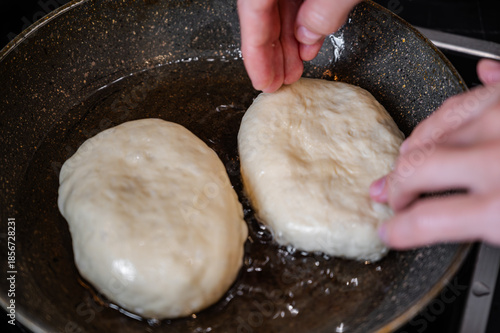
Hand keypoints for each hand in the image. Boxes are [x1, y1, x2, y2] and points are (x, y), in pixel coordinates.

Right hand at [237, 0, 360, 92]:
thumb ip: (322, 12)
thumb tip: (307, 37)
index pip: (253, 14)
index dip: (256, 53)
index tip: (262, 82)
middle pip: (263, 16)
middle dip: (271, 54)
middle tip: (276, 85)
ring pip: (281, 9)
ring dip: (288, 43)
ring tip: (293, 73)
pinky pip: (299, 1)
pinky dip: (303, 24)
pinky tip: (309, 46)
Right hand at [370, 59, 499, 248]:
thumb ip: (491, 228)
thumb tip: (470, 221)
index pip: (427, 220)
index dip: (400, 230)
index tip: (390, 233)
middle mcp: (496, 157)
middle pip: (418, 167)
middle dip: (397, 184)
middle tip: (392, 194)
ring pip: (438, 124)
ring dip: (417, 143)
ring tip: (408, 153)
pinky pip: (479, 91)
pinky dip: (475, 86)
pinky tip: (478, 78)